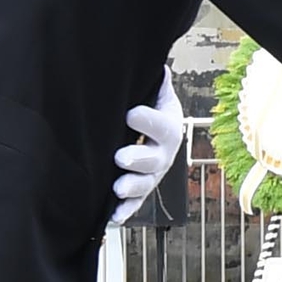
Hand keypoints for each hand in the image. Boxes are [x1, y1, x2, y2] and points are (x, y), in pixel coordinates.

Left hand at [110, 72, 187, 225]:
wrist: (146, 129)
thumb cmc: (146, 106)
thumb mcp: (153, 92)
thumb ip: (153, 81)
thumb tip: (156, 64)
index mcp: (168, 126)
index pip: (162, 124)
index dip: (148, 121)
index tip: (129, 114)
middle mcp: (164, 153)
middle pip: (156, 160)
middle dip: (139, 160)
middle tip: (120, 157)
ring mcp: (152, 174)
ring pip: (146, 184)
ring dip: (133, 188)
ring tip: (118, 188)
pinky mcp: (138, 190)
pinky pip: (134, 204)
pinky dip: (125, 211)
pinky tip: (113, 217)